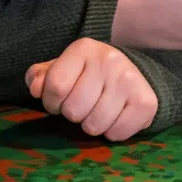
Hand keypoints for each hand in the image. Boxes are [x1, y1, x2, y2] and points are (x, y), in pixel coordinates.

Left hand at [25, 38, 157, 141]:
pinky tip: (116, 118)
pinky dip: (112, 133)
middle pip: (74, 109)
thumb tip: (36, 89)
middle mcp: (109, 60)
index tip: (60, 101)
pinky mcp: (146, 101)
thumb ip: (39, 77)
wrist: (131, 75)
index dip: (52, 102)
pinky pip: (116, 134)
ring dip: (92, 125)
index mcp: (84, 48)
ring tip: (98, 111)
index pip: (56, 86)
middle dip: (73, 114)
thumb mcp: (60, 70)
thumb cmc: (86, 75)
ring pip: (94, 125)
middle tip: (83, 105)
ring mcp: (130, 79)